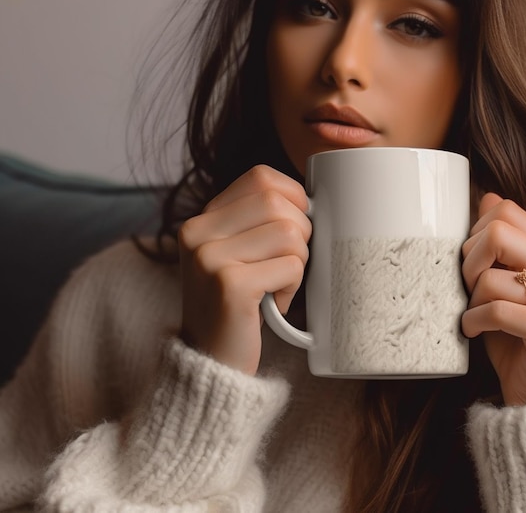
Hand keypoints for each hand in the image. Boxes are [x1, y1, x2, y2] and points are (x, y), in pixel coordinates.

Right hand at [177, 165, 310, 374]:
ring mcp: (209, 257)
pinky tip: (275, 302)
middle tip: (289, 264)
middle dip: (300, 233)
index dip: (292, 197)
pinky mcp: (229, 284)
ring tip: (279, 285)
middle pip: (278, 202)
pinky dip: (293, 286)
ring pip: (289, 233)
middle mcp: (197, 232)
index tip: (294, 228)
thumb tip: (313, 199)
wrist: (212, 362)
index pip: (261, 177)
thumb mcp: (236, 253)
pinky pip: (290, 266)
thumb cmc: (237, 305)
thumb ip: (259, 222)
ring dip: (298, 263)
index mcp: (201, 219)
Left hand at [461, 193, 525, 405]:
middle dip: (468, 261)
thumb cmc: (510, 336)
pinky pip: (498, 311)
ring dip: (469, 300)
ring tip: (473, 315)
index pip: (505, 211)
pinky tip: (473, 331)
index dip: (475, 234)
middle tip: (467, 289)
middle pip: (499, 233)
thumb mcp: (500, 284)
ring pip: (492, 277)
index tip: (472, 264)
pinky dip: (473, 322)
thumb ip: (498, 244)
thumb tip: (488, 197)